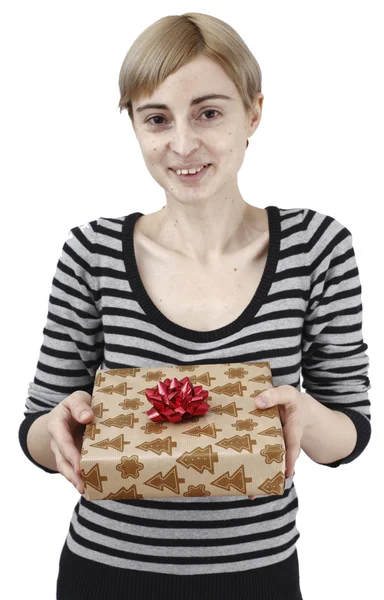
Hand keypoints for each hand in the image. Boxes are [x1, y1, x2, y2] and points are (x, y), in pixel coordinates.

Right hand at [46, 391, 93, 493]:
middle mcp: (58, 442)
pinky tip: (93, 486)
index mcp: (57, 425)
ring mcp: (65, 452)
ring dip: (75, 480)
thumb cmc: (76, 405)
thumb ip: (80, 406)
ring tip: (86, 491)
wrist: (72, 412)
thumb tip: (87, 417)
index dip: (70, 454)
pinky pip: (75, 469)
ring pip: (66, 469)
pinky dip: (83, 478)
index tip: (79, 465)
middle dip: (71, 474)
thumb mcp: (77, 398)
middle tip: (82, 486)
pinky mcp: (74, 458)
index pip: (62, 441)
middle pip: (61, 460)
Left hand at [248, 385, 307, 499]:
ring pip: (269, 464)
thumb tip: (257, 402)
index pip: (293, 446)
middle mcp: (285, 442)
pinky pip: (262, 458)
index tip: (287, 474)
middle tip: (257, 493)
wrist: (298, 409)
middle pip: (278, 463)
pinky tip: (242, 479)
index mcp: (293, 430)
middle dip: (267, 477)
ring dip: (259, 476)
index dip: (290, 460)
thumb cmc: (290, 402)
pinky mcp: (266, 447)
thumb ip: (274, 396)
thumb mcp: (286, 394)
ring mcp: (276, 447)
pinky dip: (254, 466)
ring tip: (249, 494)